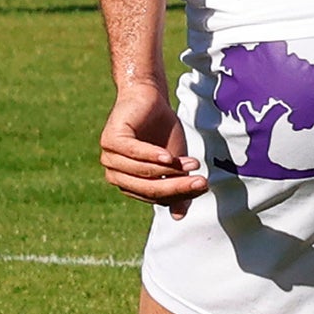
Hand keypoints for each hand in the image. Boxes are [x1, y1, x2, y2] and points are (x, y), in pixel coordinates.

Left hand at [100, 80, 207, 218]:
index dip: (180, 193)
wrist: (149, 97)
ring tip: (193, 163)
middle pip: (149, 188)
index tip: (204, 186)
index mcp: (130, 184)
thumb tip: (178, 216)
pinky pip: (133, 154)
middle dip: (178, 186)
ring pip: (142, 172)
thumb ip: (176, 185)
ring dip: (170, 169)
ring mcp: (110, 158)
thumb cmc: (161, 130)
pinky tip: (169, 156)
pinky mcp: (110, 140)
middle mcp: (116, 175)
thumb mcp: (175, 161)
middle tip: (202, 182)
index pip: (156, 196)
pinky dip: (152, 157)